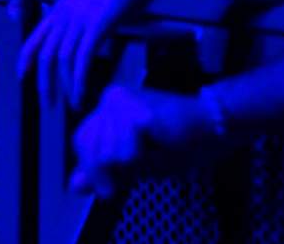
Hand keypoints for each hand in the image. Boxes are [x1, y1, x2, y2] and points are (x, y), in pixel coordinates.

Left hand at [18, 0, 167, 109]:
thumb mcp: (95, 2)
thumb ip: (85, 20)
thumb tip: (85, 41)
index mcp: (62, 7)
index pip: (35, 36)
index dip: (25, 58)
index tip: (21, 76)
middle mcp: (66, 13)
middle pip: (45, 54)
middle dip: (44, 83)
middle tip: (48, 105)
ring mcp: (81, 17)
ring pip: (62, 59)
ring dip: (66, 87)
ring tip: (73, 105)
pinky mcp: (98, 23)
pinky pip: (82, 58)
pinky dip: (80, 80)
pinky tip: (82, 92)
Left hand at [70, 85, 211, 199]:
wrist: (210, 130)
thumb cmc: (176, 146)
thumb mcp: (132, 166)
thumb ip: (102, 172)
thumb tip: (73, 185)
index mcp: (107, 110)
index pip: (81, 141)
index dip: (93, 167)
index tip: (112, 185)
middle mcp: (110, 98)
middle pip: (87, 145)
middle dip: (112, 167)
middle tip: (140, 160)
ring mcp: (122, 100)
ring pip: (105, 152)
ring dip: (132, 161)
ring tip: (154, 147)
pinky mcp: (136, 108)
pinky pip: (125, 152)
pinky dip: (142, 157)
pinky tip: (159, 141)